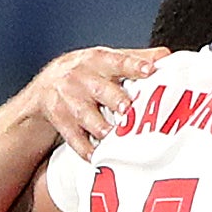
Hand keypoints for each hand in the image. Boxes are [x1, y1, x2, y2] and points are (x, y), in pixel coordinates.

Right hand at [26, 47, 165, 157]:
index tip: (149, 70)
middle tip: (129, 109)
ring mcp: (70, 101)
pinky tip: (98, 155)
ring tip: (115, 136)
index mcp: (98, 61)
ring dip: (103, 128)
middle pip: (101, 90)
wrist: (46, 86)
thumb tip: (165, 56)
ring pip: (87, 117)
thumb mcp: (107, 60)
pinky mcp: (62, 122)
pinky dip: (87, 149)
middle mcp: (82, 79)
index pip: (119, 61)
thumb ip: (136, 58)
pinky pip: (75, 139)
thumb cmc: (86, 73)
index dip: (134, 66)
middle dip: (116, 100)